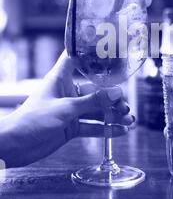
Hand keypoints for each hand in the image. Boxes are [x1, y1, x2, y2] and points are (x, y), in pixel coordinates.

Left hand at [0, 52, 133, 167]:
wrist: (16, 146)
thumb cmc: (32, 120)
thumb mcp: (65, 109)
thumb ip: (92, 102)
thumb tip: (116, 94)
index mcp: (60, 79)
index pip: (76, 59)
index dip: (90, 54)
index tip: (109, 52)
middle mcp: (67, 92)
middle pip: (94, 90)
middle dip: (112, 97)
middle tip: (125, 104)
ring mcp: (70, 111)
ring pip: (96, 110)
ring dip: (112, 115)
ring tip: (129, 120)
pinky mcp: (71, 127)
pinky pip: (92, 127)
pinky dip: (106, 129)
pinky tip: (120, 131)